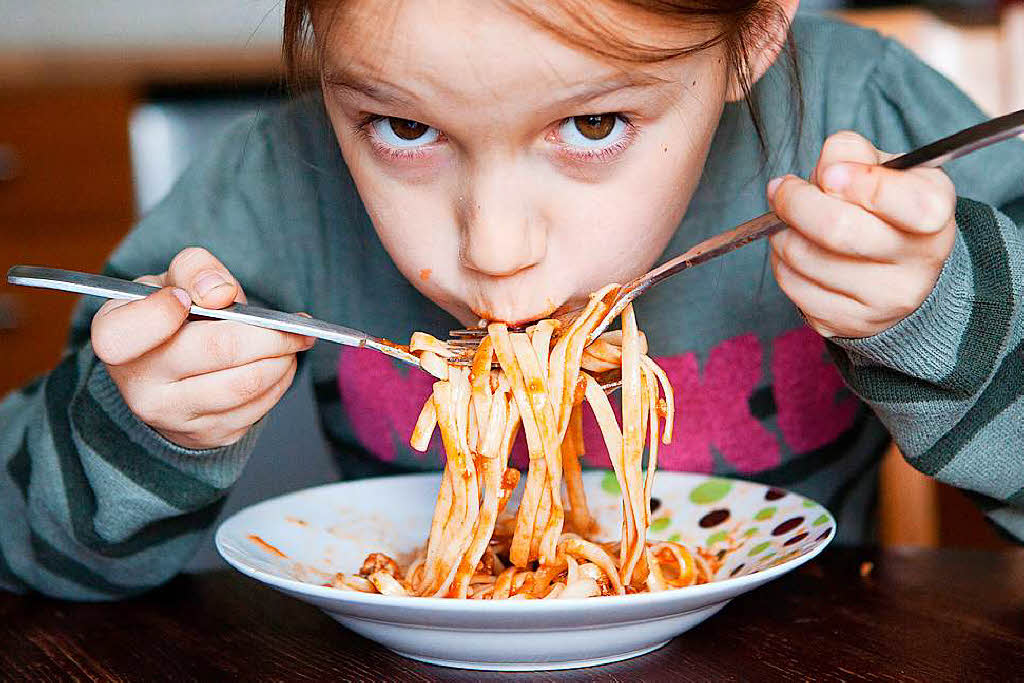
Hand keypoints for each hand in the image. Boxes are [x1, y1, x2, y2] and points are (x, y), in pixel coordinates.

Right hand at [90, 247, 313, 448]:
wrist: (176, 372)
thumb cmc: (174, 315)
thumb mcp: (173, 279)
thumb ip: (195, 270)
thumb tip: (220, 292)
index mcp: (114, 336)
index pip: (127, 333)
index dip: (166, 310)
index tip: (209, 296)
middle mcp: (136, 383)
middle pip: (217, 351)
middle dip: (269, 334)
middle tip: (293, 325)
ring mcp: (170, 416)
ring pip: (244, 384)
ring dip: (282, 359)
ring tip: (291, 342)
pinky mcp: (205, 435)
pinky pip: (255, 409)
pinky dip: (280, 382)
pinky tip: (280, 364)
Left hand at [767, 131, 956, 337]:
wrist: (899, 272)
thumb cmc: (885, 208)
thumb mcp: (884, 167)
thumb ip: (851, 153)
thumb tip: (825, 172)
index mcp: (935, 213)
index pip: (904, 201)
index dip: (859, 181)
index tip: (829, 175)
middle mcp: (919, 262)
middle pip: (838, 229)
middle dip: (795, 202)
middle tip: (783, 189)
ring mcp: (884, 300)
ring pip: (805, 257)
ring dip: (783, 232)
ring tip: (790, 220)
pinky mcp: (848, 322)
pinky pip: (792, 285)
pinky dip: (782, 261)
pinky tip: (796, 249)